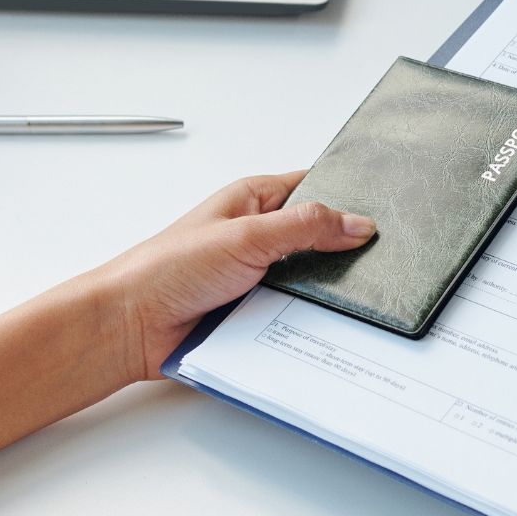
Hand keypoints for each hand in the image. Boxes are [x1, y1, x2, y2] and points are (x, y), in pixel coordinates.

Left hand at [96, 171, 373, 381]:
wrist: (131, 327)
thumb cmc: (167, 268)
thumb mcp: (247, 235)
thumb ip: (306, 227)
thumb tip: (357, 223)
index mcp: (254, 200)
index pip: (314, 188)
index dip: (347, 195)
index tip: (385, 207)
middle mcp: (257, 235)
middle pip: (319, 239)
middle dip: (343, 251)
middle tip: (380, 259)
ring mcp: (257, 277)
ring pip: (310, 282)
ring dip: (324, 292)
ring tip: (355, 296)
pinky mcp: (254, 314)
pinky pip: (294, 316)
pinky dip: (307, 321)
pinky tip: (327, 327)